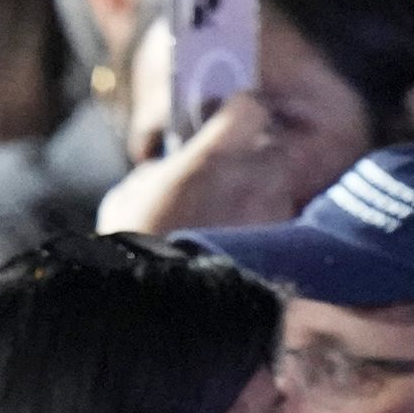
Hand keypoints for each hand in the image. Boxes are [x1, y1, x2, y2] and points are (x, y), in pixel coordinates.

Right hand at [96, 94, 297, 237]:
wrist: (160, 306)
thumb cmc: (137, 247)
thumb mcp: (129, 197)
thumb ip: (156, 172)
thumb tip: (164, 172)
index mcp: (216, 153)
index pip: (249, 106)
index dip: (236, 113)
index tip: (223, 122)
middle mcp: (256, 175)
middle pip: (271, 148)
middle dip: (253, 160)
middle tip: (226, 179)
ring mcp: (275, 213)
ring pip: (277, 190)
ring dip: (260, 198)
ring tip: (231, 222)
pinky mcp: (284, 250)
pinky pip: (279, 229)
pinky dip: (265, 234)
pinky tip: (239, 250)